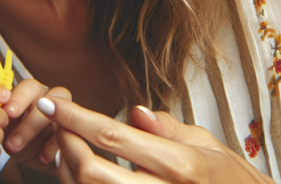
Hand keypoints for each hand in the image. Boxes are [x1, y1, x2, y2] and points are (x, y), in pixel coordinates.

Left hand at [0, 79, 72, 178]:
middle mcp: (51, 99)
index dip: (19, 97)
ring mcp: (64, 115)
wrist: (34, 158)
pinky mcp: (73, 133)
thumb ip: (1, 116)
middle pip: (47, 99)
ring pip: (60, 116)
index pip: (29, 86)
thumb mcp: (7, 127)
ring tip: (20, 149)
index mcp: (33, 93)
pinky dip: (53, 148)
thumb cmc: (18, 137)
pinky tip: (41, 158)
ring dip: (39, 134)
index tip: (7, 113)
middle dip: (29, 120)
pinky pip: (68, 136)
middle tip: (13, 140)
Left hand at [39, 97, 274, 183]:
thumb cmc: (226, 177)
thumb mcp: (207, 144)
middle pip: (92, 172)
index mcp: (181, 164)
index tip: (53, 104)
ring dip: (68, 169)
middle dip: (65, 144)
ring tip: (66, 145)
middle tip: (56, 123)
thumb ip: (168, 128)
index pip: (115, 137)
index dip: (76, 119)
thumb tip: (134, 111)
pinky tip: (79, 171)